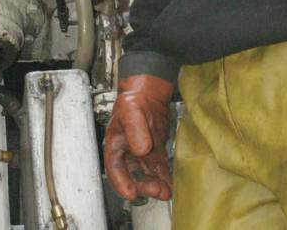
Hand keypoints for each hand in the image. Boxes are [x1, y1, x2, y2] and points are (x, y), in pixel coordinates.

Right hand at [104, 74, 174, 200]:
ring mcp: (141, 153)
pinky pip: (158, 168)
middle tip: (156, 191)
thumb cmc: (134, 98)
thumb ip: (134, 129)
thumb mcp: (131, 110)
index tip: (131, 194)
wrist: (150, 93)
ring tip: (166, 192)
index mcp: (115, 144)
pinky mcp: (154, 152)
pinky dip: (164, 177)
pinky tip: (171, 184)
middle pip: (133, 175)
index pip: (115, 169)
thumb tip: (140, 150)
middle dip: (143, 186)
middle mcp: (127, 152)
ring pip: (147, 174)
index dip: (121, 183)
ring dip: (155, 185)